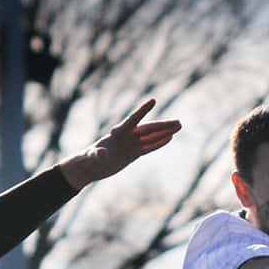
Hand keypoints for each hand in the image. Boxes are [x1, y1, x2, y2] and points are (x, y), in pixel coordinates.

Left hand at [59, 99, 181, 187]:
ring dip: (165, 132)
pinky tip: (169, 138)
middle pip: (148, 128)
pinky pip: (149, 146)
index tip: (153, 100)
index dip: (143, 110)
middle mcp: (127, 136)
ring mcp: (131, 143)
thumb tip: (100, 154)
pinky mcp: (133, 152)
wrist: (90, 167)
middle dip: (163, 125)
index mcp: (118, 133)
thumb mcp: (93, 158)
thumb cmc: (89, 160)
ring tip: (179, 126)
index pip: (133, 120)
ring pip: (151, 136)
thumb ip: (97, 154)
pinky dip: (159, 142)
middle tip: (179, 122)